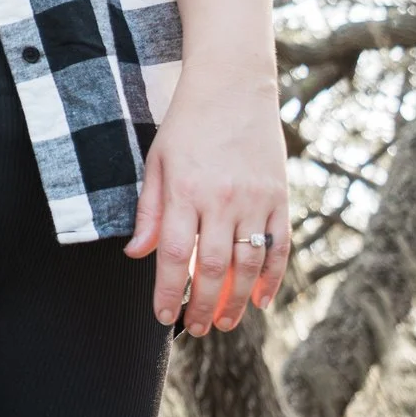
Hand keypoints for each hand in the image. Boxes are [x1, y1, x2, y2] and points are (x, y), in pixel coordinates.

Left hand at [126, 67, 288, 333]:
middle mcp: (221, 199)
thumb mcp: (156, 162)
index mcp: (184, 191)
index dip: (169, 292)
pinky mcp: (280, 197)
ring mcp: (255, 200)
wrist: (234, 87)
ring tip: (225, 324)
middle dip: (204, 306)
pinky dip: (273, 278)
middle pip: (215, 268)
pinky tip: (263, 301)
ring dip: (238, 301)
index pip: (174, 255)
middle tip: (197, 330)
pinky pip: (279, 247)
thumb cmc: (186, 125)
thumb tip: (135, 254)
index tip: (164, 317)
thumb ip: (148, 211)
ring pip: (249, 265)